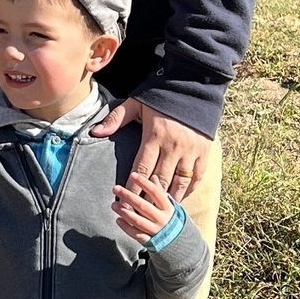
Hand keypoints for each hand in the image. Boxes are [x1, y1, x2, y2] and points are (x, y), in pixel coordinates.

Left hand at [90, 99, 212, 201]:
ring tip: (158, 211)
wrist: (194, 86)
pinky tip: (179, 198)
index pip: (141, 169)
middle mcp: (173, 147)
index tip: (123, 201)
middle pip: (159, 180)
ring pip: (179, 182)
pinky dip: (188, 190)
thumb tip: (95, 132)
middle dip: (148, 198)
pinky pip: (196, 177)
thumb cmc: (161, 95)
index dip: (132, 188)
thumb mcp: (136, 103)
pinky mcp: (204, 152)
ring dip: (168, 198)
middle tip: (138, 212)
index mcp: (155, 136)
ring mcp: (191, 151)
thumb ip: (116, 119)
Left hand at [112, 170, 174, 241]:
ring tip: (113, 205)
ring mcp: (155, 230)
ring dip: (124, 212)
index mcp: (168, 208)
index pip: (155, 193)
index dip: (144, 183)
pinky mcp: (149, 241)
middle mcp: (162, 219)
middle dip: (129, 196)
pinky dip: (126, 227)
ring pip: (138, 220)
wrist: (180, 242)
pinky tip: (118, 220)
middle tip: (116, 188)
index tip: (133, 175)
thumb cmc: (171, 220)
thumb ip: (160, 192)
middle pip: (143, 206)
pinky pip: (136, 234)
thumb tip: (153, 176)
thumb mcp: (170, 205)